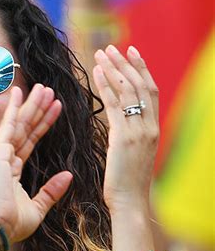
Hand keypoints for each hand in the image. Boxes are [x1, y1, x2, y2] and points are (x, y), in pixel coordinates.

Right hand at [0, 84, 72, 243]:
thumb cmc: (13, 223)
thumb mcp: (38, 207)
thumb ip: (51, 191)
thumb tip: (68, 176)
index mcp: (11, 171)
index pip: (30, 142)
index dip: (43, 125)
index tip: (55, 110)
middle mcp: (4, 159)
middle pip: (25, 128)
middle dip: (37, 110)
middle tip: (49, 92)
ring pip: (19, 123)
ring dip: (31, 105)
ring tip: (44, 88)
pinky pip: (8, 124)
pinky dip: (13, 107)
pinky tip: (19, 91)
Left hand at [92, 45, 158, 212]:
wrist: (130, 203)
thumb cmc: (127, 185)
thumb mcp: (133, 155)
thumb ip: (129, 136)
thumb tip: (119, 125)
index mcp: (153, 129)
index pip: (150, 91)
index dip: (142, 69)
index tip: (132, 52)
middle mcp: (149, 126)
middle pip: (140, 85)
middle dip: (126, 63)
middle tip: (112, 47)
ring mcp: (138, 131)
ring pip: (129, 91)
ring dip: (114, 69)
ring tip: (102, 53)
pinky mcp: (123, 138)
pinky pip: (115, 105)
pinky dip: (106, 86)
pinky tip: (97, 72)